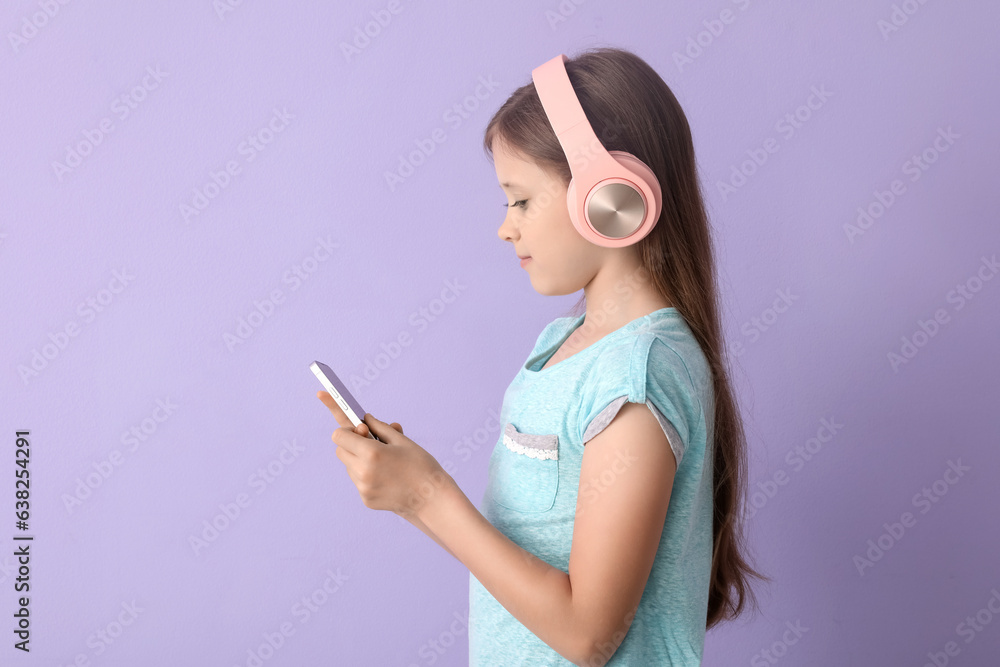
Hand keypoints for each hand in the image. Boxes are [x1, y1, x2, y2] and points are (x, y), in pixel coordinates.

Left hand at [316, 391, 453, 517]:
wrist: (432, 500)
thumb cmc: (421, 466)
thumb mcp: (402, 441)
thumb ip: (380, 428)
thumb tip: (365, 418)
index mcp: (371, 453)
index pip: (339, 435)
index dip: (347, 429)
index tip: (356, 426)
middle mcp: (363, 472)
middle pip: (340, 450)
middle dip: (351, 443)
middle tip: (370, 441)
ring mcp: (363, 488)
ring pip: (349, 466)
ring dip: (359, 459)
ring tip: (384, 462)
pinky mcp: (366, 499)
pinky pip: (358, 480)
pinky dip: (367, 475)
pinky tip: (387, 476)